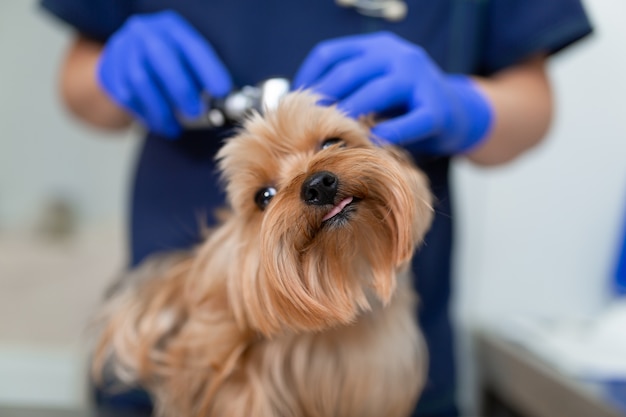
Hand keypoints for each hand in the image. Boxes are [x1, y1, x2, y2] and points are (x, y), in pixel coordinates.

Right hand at [97, 11, 231, 137]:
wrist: (123, 61)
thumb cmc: (167, 64)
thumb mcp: (185, 59)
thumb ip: (203, 77)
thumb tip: (226, 105)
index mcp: (172, 28)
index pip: (193, 46)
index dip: (209, 69)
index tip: (222, 91)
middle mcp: (145, 33)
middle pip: (162, 58)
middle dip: (181, 89)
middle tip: (195, 112)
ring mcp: (124, 51)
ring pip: (141, 81)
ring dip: (161, 110)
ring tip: (175, 128)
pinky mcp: (109, 72)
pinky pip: (128, 97)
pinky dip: (146, 116)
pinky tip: (159, 125)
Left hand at [294, 32, 492, 153]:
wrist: (459, 114)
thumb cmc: (405, 106)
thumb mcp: (375, 89)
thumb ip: (347, 92)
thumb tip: (299, 108)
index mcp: (376, 47)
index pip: (330, 54)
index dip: (306, 80)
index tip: (291, 106)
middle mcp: (397, 55)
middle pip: (348, 73)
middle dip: (323, 102)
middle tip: (303, 127)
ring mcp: (419, 79)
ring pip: (376, 93)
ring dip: (350, 116)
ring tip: (331, 136)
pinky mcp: (436, 109)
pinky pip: (407, 123)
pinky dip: (388, 135)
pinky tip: (371, 146)